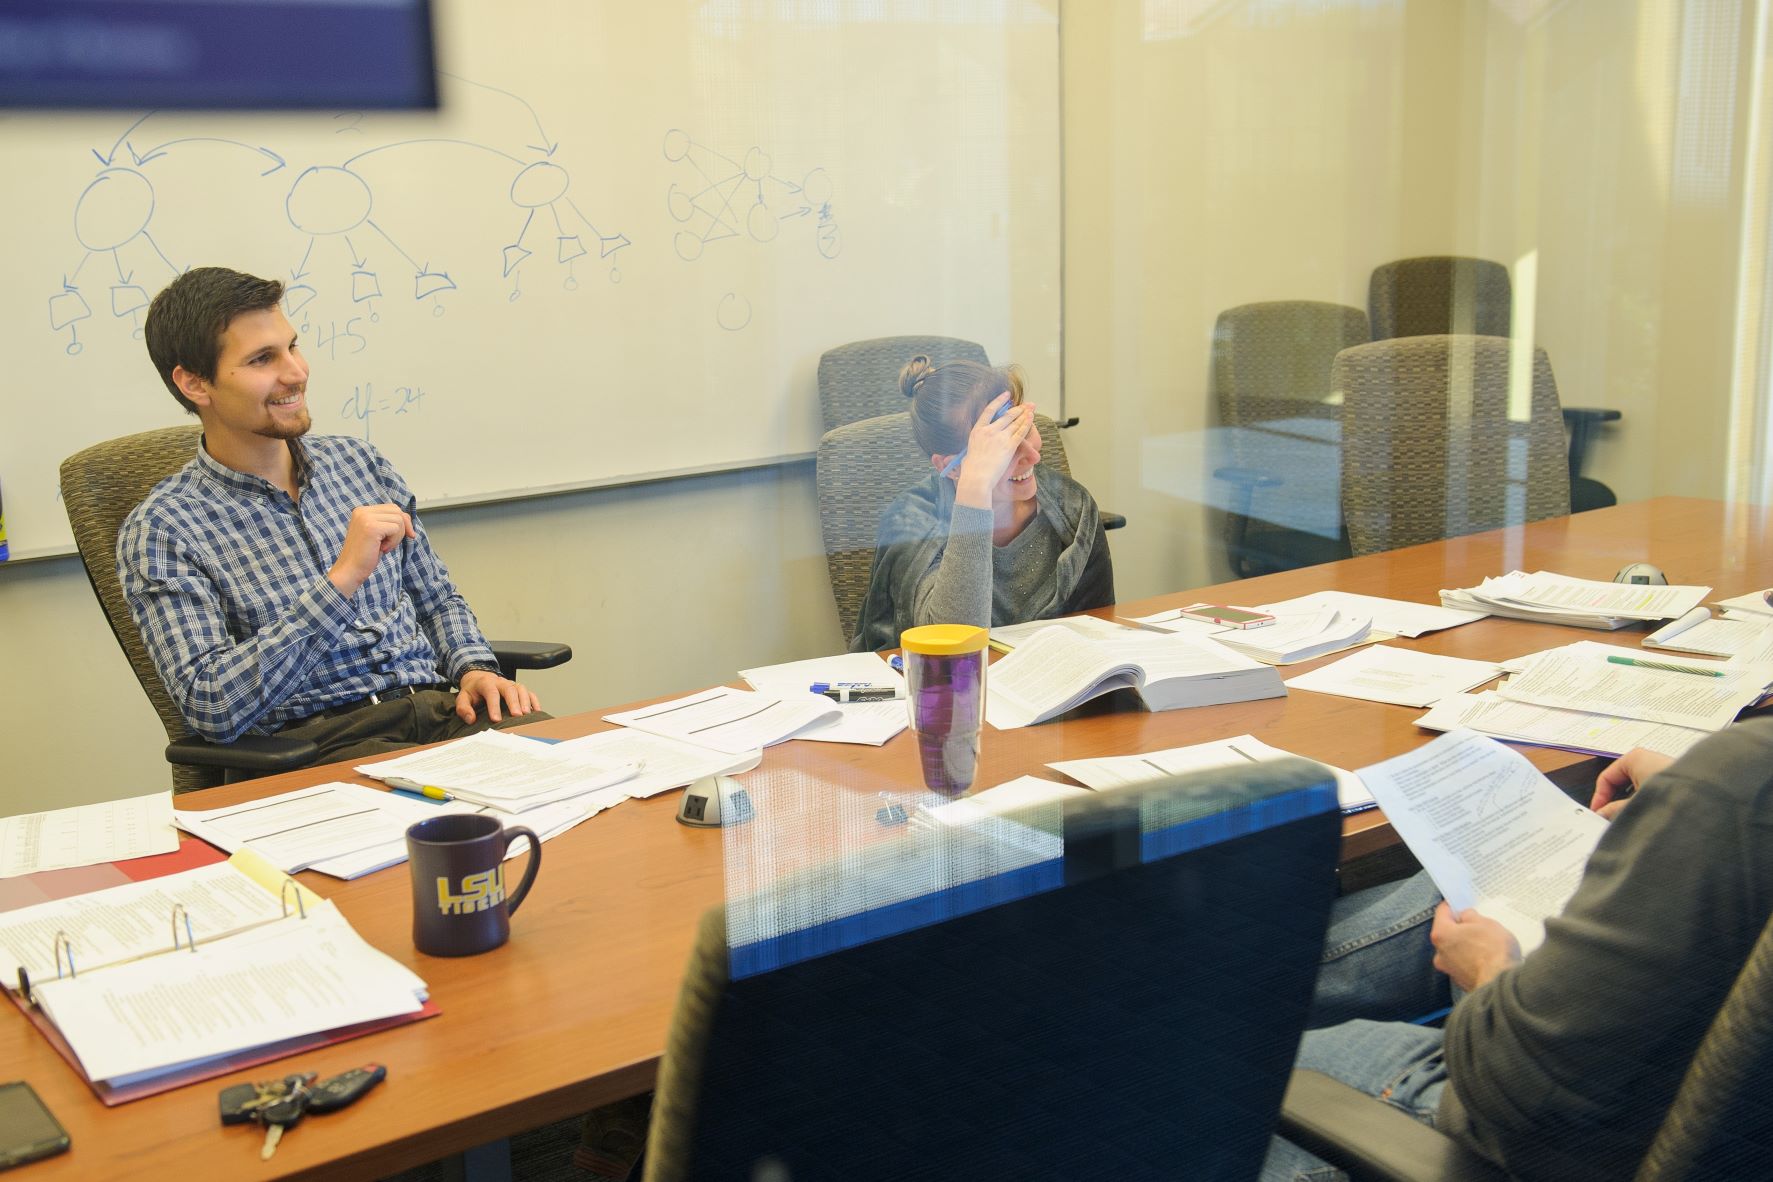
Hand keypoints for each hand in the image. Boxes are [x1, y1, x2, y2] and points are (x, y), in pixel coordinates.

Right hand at [328, 504, 415, 596]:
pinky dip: (394, 541)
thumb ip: (387, 522)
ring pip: (399, 520)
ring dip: (397, 537)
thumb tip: (408, 518)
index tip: (408, 535)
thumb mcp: (378, 534)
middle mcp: (362, 511)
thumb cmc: (364, 555)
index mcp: (362, 511)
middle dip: (403, 528)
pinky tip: (382, 549)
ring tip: (383, 547)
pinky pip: (396, 529)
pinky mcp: (372, 527)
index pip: (392, 508)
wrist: (350, 570)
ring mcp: (366, 518)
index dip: (403, 521)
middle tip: (391, 544)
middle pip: (397, 511)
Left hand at [456, 669, 539, 724]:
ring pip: (521, 689)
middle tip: (516, 716)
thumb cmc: (473, 691)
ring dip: (525, 702)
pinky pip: (529, 692)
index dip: (494, 706)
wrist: (479, 679)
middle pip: (510, 689)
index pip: (491, 693)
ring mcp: (511, 684)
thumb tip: (471, 719)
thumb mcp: (463, 697)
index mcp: (486, 683)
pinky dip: (534, 701)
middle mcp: (501, 682)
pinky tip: (536, 712)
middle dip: (514, 703)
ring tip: (527, 715)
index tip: (496, 719)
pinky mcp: (519, 688)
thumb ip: (463, 708)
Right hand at [951, 393, 1035, 507]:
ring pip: (1015, 422)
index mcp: (977, 431)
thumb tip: (978, 445)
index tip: (1006, 396)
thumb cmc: (970, 470)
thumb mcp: (969, 452)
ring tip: (1031, 408)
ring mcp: (999, 437)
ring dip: (1025, 414)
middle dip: (1018, 408)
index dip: (999, 401)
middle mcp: (989, 431)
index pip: (989, 411)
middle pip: (1006, 415)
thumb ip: (976, 445)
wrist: (977, 477)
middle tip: (1026, 404)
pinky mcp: (1009, 446)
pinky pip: (1020, 432)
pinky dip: (1027, 424)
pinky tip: (1031, 418)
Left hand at [1430, 902, 1521, 991]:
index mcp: (1441, 934)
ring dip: (1468, 946)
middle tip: (1479, 925)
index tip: (1461, 904)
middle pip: (1448, 933)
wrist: (1502, 985)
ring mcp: (1450, 970)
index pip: (1442, 912)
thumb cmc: (1494, 952)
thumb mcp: (1486, 923)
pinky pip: (1465, 965)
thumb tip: (1466, 917)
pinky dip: (1473, 961)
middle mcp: (1440, 953)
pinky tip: (1488, 960)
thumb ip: (1471, 917)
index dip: (1453, 906)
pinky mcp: (1461, 982)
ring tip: (1488, 945)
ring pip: (1457, 951)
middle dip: (1462, 928)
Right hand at [1591, 747, 1675, 818]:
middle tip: (1614, 820)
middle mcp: (1647, 759)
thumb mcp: (1635, 804)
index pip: (1606, 778)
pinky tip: (1651, 817)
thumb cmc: (1672, 793)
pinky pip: (1653, 791)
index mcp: (1634, 758)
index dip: (1599, 798)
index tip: (1598, 814)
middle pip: (1622, 783)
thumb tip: (1600, 816)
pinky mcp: (1675, 780)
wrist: (1710, 800)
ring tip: (1635, 820)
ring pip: (1638, 788)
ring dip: (1633, 805)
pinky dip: (1648, 803)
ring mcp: (1662, 769)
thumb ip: (1614, 811)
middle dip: (1617, 803)